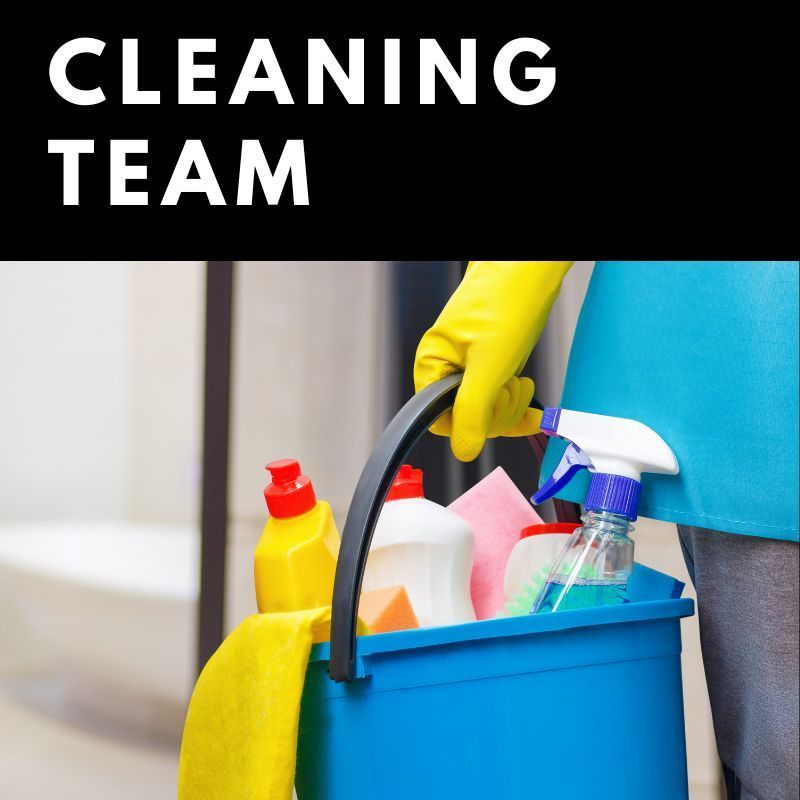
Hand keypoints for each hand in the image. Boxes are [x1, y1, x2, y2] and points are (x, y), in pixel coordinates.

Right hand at [414, 261, 571, 460]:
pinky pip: (501, 399)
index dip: (469, 423)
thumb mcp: (489, 363)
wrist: (530, 269)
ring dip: (511, 405)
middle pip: (467, 419)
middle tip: (510, 387)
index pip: (441, 420)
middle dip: (496, 411)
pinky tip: (533, 409)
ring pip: (488, 411)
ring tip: (520, 381)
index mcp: (433, 365)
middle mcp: (448, 368)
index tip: (491, 410)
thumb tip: (464, 449)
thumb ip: (473, 409)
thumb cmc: (505, 300)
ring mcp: (471, 368)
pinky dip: (519, 405)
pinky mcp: (492, 365)